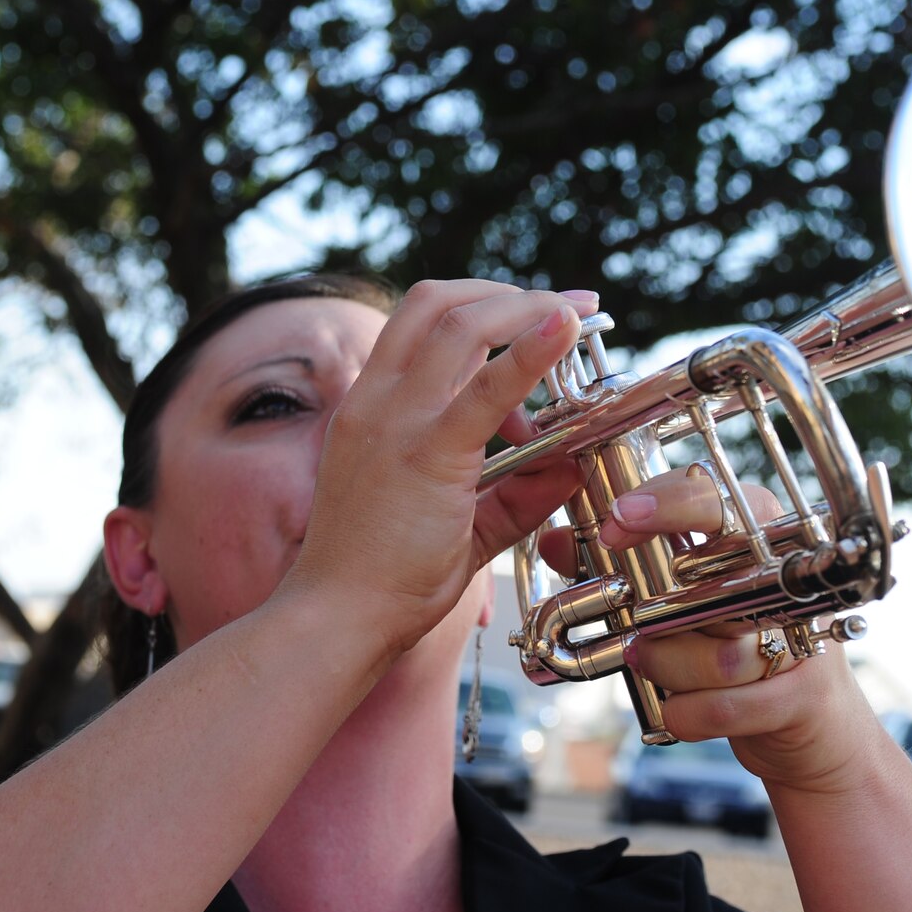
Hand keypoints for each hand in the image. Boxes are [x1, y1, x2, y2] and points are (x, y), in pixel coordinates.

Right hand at [281, 280, 591, 664]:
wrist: (337, 618)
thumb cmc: (381, 580)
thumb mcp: (458, 525)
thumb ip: (515, 495)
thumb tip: (571, 467)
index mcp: (371, 407)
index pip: (420, 322)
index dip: (481, 302)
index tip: (535, 310)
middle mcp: (377, 401)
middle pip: (440, 302)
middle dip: (511, 293)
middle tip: (570, 305)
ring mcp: (397, 422)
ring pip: (463, 324)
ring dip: (527, 309)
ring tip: (575, 320)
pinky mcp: (427, 453)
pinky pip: (487, 389)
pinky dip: (530, 350)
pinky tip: (564, 328)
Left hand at [539, 465, 888, 795]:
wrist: (807, 720)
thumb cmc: (731, 645)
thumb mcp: (676, 600)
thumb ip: (617, 568)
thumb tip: (555, 543)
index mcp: (757, 536)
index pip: (721, 497)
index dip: (667, 504)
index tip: (618, 520)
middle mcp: (787, 576)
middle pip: (728, 565)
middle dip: (663, 595)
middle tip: (630, 617)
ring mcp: (803, 634)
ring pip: (720, 651)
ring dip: (668, 665)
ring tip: (648, 663)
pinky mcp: (807, 693)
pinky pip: (730, 704)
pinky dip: (689, 713)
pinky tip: (675, 712)